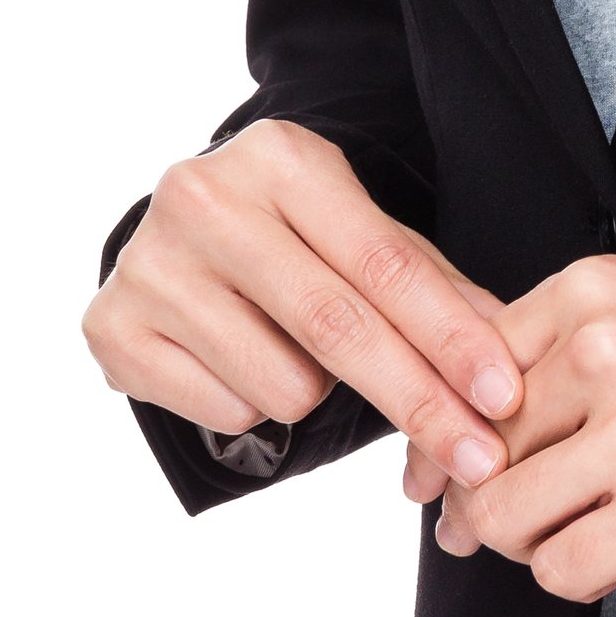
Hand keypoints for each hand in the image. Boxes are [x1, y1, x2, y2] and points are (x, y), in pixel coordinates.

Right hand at [83, 118, 522, 487]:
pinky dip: (255, 406)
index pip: (386, 263)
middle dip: (420, 401)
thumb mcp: (361, 233)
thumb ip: (432, 287)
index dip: (452, 338)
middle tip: (479, 460)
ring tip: (293, 348)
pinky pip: (228, 414)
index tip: (503, 398)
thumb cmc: (292, 237)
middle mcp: (204, 197)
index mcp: (282, 156)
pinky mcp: (111, 328)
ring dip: (317, 393)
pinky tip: (236, 358)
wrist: (175, 235)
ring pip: (284, 385)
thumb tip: (504, 359)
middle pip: (338, 327)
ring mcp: (149, 263)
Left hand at [407, 257, 615, 597]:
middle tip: (514, 523)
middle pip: (474, 447)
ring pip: (501, 515)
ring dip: (529, 542)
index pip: (465, 369)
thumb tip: (470, 435)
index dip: (452, 434)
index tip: (456, 470)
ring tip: (579, 534)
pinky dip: (577, 576)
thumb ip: (572, 353)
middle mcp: (602, 348)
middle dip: (483, 498)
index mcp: (595, 290)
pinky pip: (560, 568)